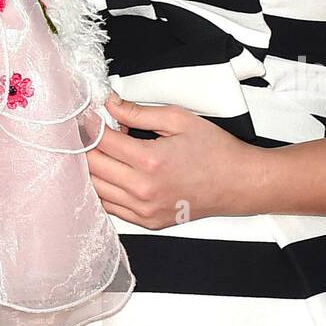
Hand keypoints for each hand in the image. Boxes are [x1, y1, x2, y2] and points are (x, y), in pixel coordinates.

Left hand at [86, 91, 262, 227]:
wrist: (239, 183)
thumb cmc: (214, 150)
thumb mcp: (178, 120)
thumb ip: (138, 113)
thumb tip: (110, 104)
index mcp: (150, 161)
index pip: (102, 141)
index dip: (89, 125)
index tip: (86, 115)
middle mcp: (143, 190)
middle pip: (93, 167)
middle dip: (85, 145)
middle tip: (87, 131)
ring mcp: (144, 210)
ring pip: (96, 189)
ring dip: (91, 168)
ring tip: (97, 150)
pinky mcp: (148, 222)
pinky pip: (110, 208)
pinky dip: (103, 189)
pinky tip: (108, 173)